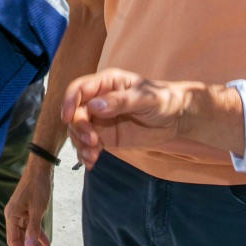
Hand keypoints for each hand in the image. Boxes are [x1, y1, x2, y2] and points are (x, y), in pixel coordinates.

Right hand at [4, 161, 54, 245]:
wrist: (40, 169)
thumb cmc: (37, 186)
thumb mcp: (37, 209)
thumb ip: (33, 228)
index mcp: (11, 215)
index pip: (13, 240)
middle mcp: (13, 215)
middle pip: (21, 238)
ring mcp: (20, 212)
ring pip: (27, 233)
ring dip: (37, 244)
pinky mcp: (27, 209)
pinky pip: (31, 225)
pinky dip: (38, 233)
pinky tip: (46, 242)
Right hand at [61, 69, 192, 170]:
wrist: (176, 118)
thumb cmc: (163, 99)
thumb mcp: (146, 98)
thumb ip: (121, 101)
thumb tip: (95, 106)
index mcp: (106, 83)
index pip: (78, 89)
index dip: (69, 102)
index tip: (68, 119)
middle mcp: (98, 100)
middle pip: (75, 113)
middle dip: (78, 128)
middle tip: (93, 141)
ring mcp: (100, 120)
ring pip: (77, 131)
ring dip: (80, 144)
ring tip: (93, 155)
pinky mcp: (105, 137)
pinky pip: (87, 145)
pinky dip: (85, 154)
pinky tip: (92, 163)